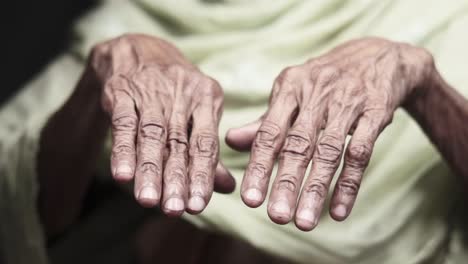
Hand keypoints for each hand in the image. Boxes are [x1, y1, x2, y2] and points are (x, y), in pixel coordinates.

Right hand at [89, 34, 234, 215]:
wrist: (138, 50)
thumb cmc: (174, 92)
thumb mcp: (198, 111)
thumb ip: (209, 151)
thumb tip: (228, 187)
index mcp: (208, 98)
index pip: (206, 143)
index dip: (202, 175)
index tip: (198, 206)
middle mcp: (182, 93)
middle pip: (179, 142)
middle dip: (177, 178)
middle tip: (175, 210)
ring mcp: (151, 91)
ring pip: (152, 135)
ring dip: (150, 169)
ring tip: (149, 201)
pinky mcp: (121, 90)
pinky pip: (123, 123)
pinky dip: (122, 149)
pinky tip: (122, 175)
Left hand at [226, 37, 433, 229]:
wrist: (377, 57)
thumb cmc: (324, 82)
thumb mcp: (293, 92)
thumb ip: (265, 121)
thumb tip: (230, 142)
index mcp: (290, 86)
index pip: (270, 131)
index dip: (259, 166)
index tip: (250, 200)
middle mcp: (317, 93)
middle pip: (299, 144)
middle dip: (286, 183)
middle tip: (276, 217)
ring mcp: (348, 102)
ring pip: (330, 152)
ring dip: (316, 189)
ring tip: (304, 223)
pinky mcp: (376, 112)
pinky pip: (362, 152)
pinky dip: (349, 184)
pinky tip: (339, 212)